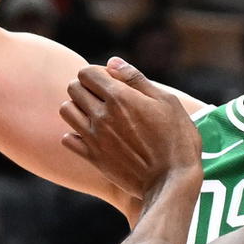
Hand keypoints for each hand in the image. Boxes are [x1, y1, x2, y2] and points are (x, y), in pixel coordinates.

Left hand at [60, 58, 202, 198]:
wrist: (172, 181)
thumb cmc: (177, 139)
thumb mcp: (166, 101)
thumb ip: (136, 79)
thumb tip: (112, 62)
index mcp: (120, 97)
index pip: (87, 73)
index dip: (98, 73)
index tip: (112, 82)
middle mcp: (102, 115)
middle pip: (73, 89)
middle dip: (86, 88)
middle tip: (105, 97)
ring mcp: (94, 138)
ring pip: (66, 111)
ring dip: (78, 108)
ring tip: (97, 115)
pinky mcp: (93, 158)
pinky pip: (68, 139)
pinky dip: (76, 134)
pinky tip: (94, 136)